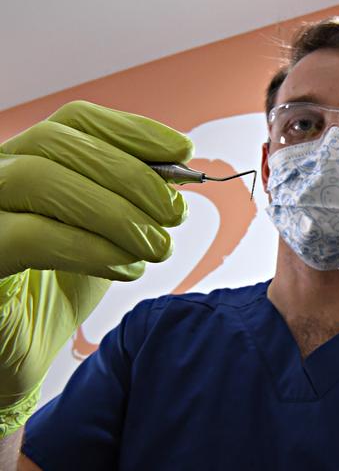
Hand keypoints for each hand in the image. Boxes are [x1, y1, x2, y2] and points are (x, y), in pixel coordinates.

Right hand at [0, 101, 192, 435]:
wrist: (21, 350)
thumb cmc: (61, 289)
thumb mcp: (107, 236)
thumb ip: (133, 202)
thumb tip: (177, 172)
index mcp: (28, 161)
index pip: (76, 121)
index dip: (133, 131)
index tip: (184, 150)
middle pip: (57, 142)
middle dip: (131, 174)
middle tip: (174, 212)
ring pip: (39, 178)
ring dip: (114, 211)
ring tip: (157, 246)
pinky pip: (29, 236)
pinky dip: (91, 248)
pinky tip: (126, 268)